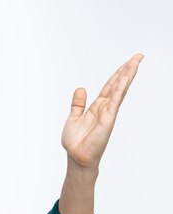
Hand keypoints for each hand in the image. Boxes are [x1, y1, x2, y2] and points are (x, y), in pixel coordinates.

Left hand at [61, 54, 142, 170]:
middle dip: (127, 70)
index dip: (118, 74)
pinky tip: (125, 78)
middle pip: (118, 85)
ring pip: (120, 90)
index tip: (128, 62)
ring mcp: (108, 112)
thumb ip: (78, 104)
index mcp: (97, 106)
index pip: (110, 86)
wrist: (76, 156)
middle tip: (138, 56)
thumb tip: (81, 88)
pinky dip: (120, 89)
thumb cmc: (75, 142)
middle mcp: (105, 107)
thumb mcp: (74, 117)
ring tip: (135, 62)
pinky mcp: (108, 119)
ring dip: (127, 76)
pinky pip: (115, 100)